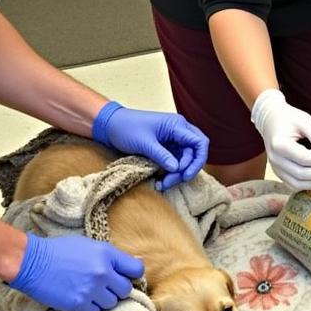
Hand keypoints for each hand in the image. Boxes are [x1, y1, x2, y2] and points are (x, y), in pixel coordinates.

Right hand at [7, 233, 143, 310]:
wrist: (31, 262)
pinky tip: (80, 299)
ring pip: (111, 303)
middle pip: (125, 290)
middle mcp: (103, 272)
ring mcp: (91, 289)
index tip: (124, 277)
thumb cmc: (58, 250)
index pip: (136, 269)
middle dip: (116, 289)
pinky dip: (90, 308)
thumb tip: (134, 263)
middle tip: (103, 287)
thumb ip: (110, 256)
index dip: (132, 275)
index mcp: (106, 254)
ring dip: (103, 300)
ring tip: (89, 293)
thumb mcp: (88, 245)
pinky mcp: (79, 304)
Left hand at [92, 101, 208, 189]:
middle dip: (187, 170)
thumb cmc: (127, 128)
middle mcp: (179, 132)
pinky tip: (161, 180)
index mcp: (177, 125)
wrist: (111, 126)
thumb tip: (177, 169)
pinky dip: (171, 173)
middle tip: (171, 181)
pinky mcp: (167, 149)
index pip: (199, 143)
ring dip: (177, 174)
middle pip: (195, 153)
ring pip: (185, 160)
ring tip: (163, 184)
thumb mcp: (144, 143)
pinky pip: (175, 163)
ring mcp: (173, 141)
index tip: (185, 175)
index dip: (197, 160)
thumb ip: (162, 155)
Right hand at [250, 89, 310, 190]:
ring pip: (296, 183)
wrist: (270, 120)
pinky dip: (307, 185)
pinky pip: (292, 185)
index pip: (304, 158)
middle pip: (301, 173)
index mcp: (280, 144)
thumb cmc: (289, 118)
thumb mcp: (305, 120)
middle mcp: (275, 159)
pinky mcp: (277, 172)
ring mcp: (275, 167)